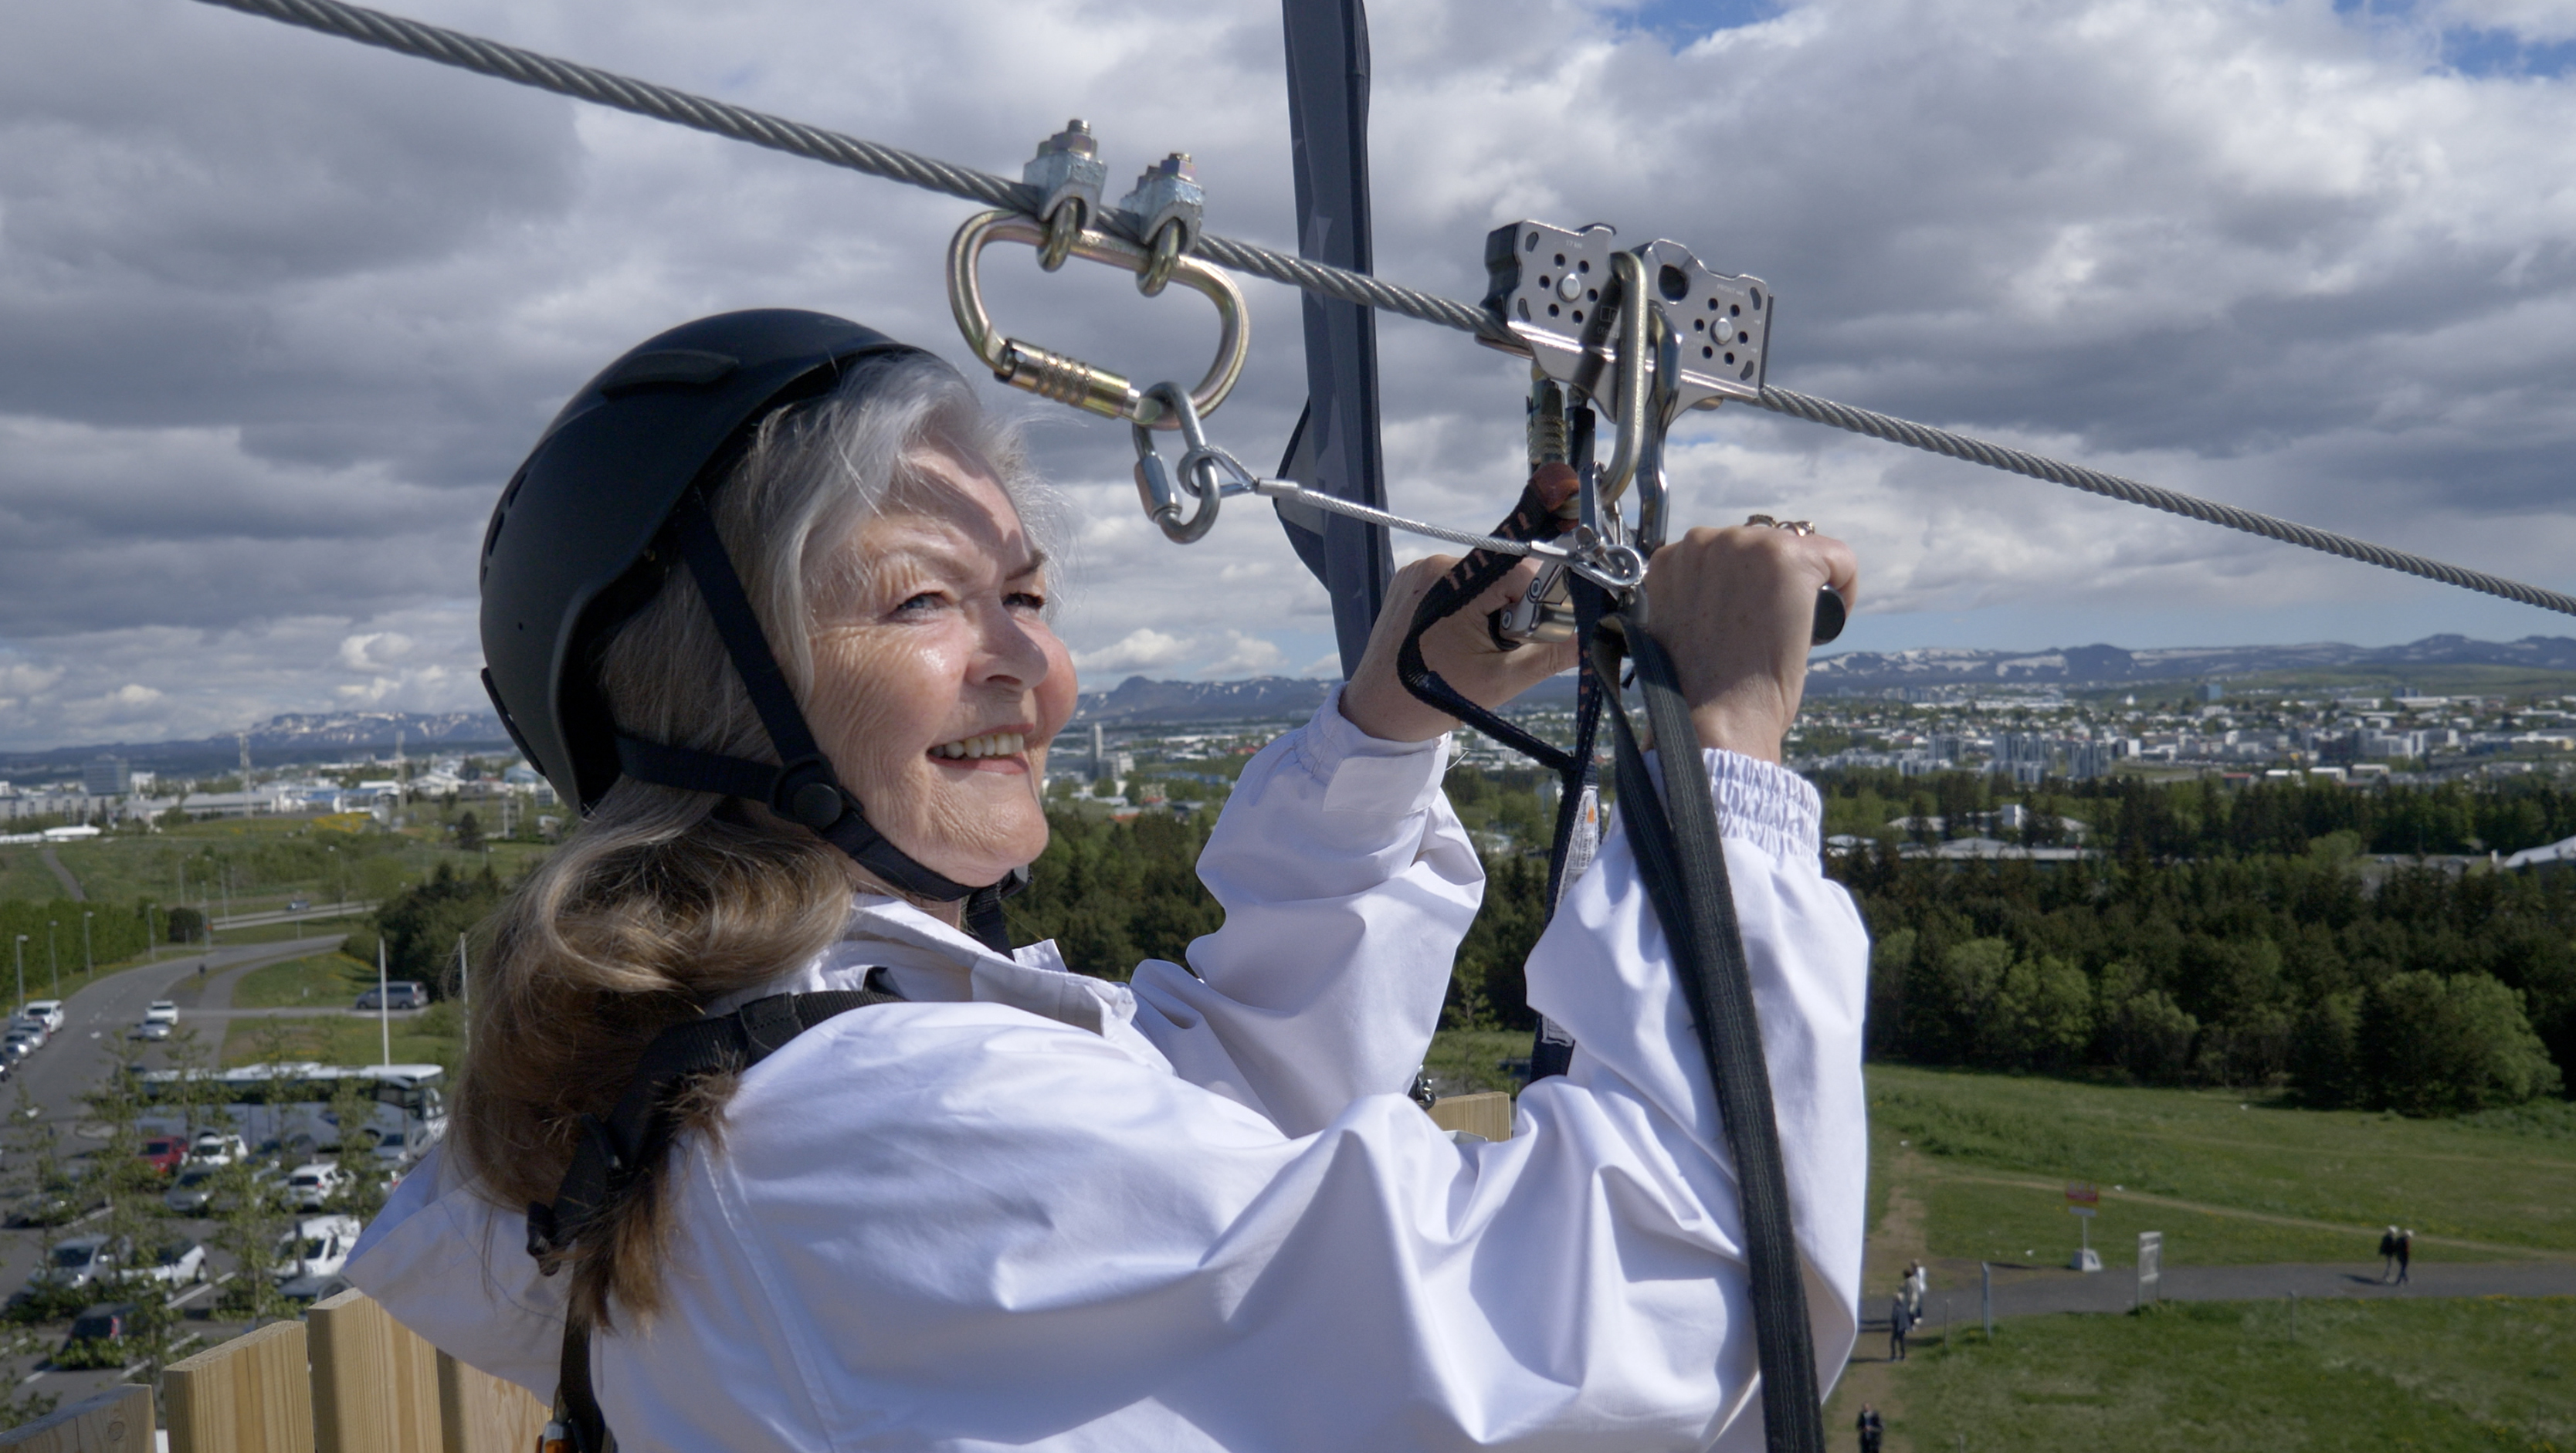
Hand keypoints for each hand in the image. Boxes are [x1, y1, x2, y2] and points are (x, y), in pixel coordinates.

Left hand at [1340, 510, 1583, 742]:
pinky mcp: (1409, 583)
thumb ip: (1552, 653)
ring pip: (1482, 581)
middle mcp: (1433, 565)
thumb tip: (1596, 634)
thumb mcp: (1502, 680)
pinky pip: (1457, 586)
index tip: (1535, 633)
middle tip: (1498, 650)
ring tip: (1473, 649)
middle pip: (1502, 574)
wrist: (1376, 715)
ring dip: (1492, 610)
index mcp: (1454, 582)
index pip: (1523, 571)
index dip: (1539, 601)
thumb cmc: (1434, 699)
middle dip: (1513, 610)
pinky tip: (1455, 642)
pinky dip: (1468, 609)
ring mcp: (1417, 572)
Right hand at [1642, 524, 1858, 761]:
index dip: (1744, 588)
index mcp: (1673, 555)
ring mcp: (1748, 544)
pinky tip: (1821, 626)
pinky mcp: (1789, 557)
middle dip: (1772, 584)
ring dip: (1802, 587)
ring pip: (1800, 549)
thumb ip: (1697, 590)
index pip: (1728, 552)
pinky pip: (1839, 558)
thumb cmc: (1698, 687)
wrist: (1716, 715)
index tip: (1744, 624)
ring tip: (1787, 631)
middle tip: (1766, 632)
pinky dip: (1843, 591)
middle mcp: (1706, 539)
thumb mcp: (1682, 622)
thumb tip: (1736, 585)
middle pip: (1763, 546)